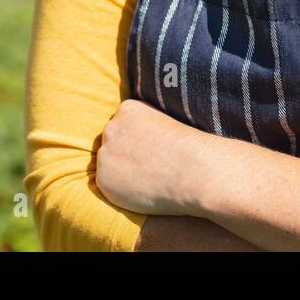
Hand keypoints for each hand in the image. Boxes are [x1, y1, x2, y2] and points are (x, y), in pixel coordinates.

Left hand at [96, 99, 212, 215]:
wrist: (195, 172)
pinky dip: (122, 190)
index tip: (153, 150)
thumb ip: (146, 127)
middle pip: (113, 141)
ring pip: (109, 163)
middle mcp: (111, 127)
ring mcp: (105, 153)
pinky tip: (143, 190)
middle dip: (126, 153)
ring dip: (122, 172)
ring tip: (148, 179)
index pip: (124, 125)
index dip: (138, 140)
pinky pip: (108, 185)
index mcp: (127, 108)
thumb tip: (138, 142)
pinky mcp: (103, 179)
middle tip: (148, 167)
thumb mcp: (167, 123)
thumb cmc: (190, 149)